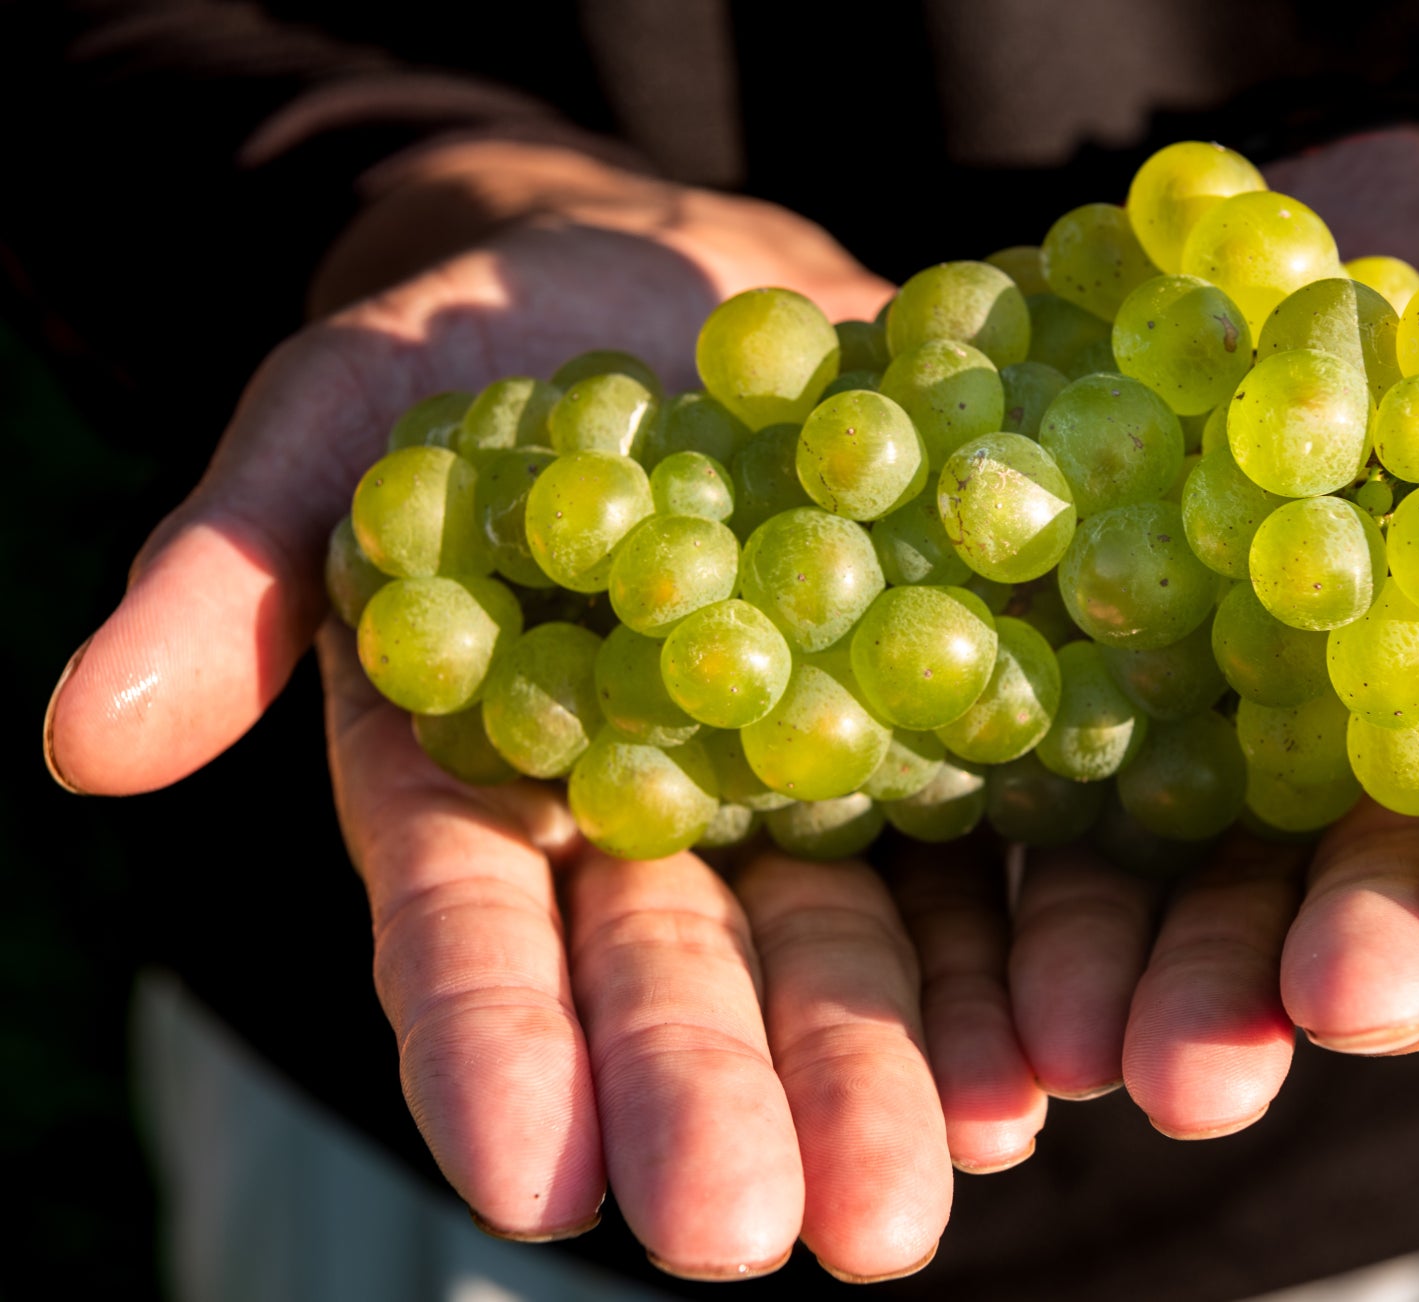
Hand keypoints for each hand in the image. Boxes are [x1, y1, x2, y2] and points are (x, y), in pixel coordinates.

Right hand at [42, 139, 1047, 1279]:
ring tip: (934, 1186)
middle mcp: (654, 814)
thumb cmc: (484, 344)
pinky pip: (982, 843)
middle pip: (682, 972)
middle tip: (760, 1231)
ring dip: (890, 1071)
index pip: (473, 931)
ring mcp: (809, 777)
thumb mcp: (340, 415)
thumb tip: (87, 742)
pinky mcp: (939, 715)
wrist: (688, 282)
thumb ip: (235, 566)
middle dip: (718, 1097)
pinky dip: (1011, 946)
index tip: (532, 1175)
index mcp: (489, 774)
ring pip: (847, 946)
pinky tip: (1046, 1058)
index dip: (498, 1045)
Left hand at [994, 113, 1418, 1139]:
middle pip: (1361, 894)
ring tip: (1083, 1048)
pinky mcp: (1111, 671)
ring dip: (1142, 974)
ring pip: (1199, 878)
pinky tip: (970, 945)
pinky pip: (1058, 777)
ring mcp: (1240, 725)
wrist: (1374, 217)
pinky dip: (1013, 862)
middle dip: (1302, 980)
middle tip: (1229, 1061)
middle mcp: (1391, 754)